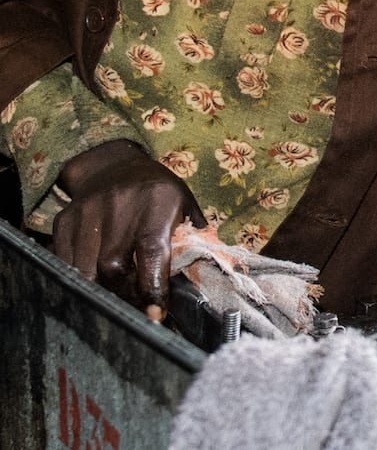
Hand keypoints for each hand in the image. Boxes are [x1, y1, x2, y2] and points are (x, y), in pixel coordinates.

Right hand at [52, 140, 205, 318]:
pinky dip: (80, 280)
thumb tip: (206, 282)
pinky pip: (66, 263)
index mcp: (158, 202)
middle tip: (137, 307)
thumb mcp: (185, 208)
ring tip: (118, 297)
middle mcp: (119, 205)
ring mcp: (87, 212)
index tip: (156, 314)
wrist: (114, 166)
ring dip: (101, 291)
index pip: (152, 251)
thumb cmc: (159, 194)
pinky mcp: (64, 221)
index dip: (152, 286)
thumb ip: (193, 242)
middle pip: (113, 267)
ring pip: (85, 270)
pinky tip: (96, 283)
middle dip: (125, 295)